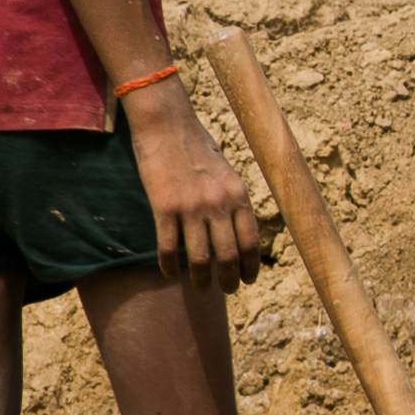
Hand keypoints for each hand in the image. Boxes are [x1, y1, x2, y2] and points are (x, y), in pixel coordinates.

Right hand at [129, 80, 271, 278]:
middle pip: (228, 255)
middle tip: (227, 290)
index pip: (251, 240)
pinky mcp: (164, 206)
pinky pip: (168, 247)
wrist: (167, 124)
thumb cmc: (197, 146)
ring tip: (200, 288)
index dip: (251, 265)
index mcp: (238, 194)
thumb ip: (232, 199)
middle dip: (230, 279)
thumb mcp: (226, 171)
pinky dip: (169, 266)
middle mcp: (218, 203)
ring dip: (201, 279)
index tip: (249, 279)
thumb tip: (237, 228)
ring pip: (200, 257)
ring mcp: (191, 206)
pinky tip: (169, 274)